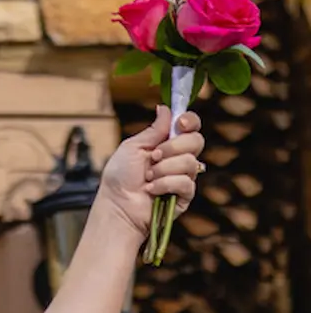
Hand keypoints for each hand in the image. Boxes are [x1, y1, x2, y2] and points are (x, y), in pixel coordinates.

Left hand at [99, 105, 204, 237]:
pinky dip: (165, 184)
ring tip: (148, 177)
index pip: (191, 127)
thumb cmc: (120, 177)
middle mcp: (178, 158)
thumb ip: (153, 130)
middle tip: (154, 156)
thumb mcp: (133, 147)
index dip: (190, 121)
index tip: (179, 123)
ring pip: (190, 162)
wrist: (117, 204)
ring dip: (163, 169)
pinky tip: (152, 189)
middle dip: (172, 147)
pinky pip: (185, 182)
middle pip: (196, 141)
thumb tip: (165, 108)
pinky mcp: (185, 195)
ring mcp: (183, 176)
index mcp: (167, 144)